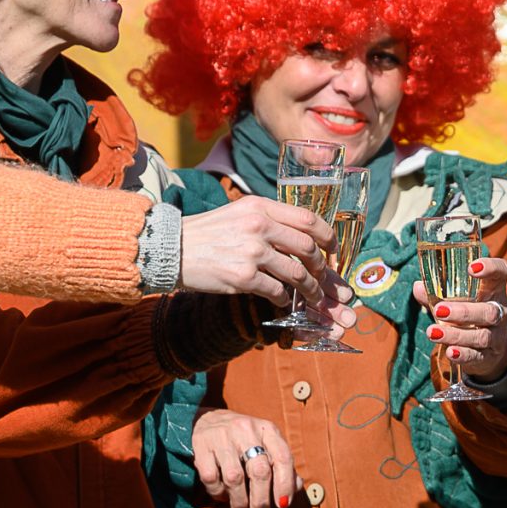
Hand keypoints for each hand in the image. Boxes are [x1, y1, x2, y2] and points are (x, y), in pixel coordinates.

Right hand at [179, 199, 329, 303]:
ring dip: (310, 289)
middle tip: (324, 277)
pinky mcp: (243, 277)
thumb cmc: (207, 232)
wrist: (173, 249)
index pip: (308, 219)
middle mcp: (259, 226)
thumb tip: (300, 235)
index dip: (327, 237)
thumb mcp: (239, 212)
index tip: (333, 250)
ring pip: (297, 274)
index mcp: (261, 206)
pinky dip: (284, 299)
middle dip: (322, 267)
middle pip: (308, 248)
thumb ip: (268, 218)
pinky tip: (282, 301)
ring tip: (313, 296)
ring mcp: (252, 252)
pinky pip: (277, 291)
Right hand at [191, 408, 296, 507]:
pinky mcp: (201, 446)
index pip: (283, 457)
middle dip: (261, 502)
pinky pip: (211, 478)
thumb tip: (297, 487)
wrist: (208, 418)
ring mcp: (222, 437)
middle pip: (260, 472)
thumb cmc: (243, 439)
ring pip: (234, 478)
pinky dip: (218, 493)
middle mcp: (246, 430)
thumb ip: (281, 465)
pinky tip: (223, 496)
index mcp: (267, 430)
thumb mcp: (266, 444)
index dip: (285, 484)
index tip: (283, 505)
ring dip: (240, 503)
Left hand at [412, 256, 506, 383]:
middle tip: (439, 310)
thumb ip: (437, 294)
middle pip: (489, 311)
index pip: (501, 272)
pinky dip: (463, 354)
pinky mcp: (490, 356)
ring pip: (482, 336)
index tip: (472, 268)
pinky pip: (477, 356)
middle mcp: (500, 311)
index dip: (491, 268)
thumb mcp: (455, 301)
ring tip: (432, 332)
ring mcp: (497, 335)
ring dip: (456, 335)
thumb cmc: (468, 315)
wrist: (486, 349)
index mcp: (493, 290)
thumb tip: (418, 287)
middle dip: (464, 311)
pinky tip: (449, 352)